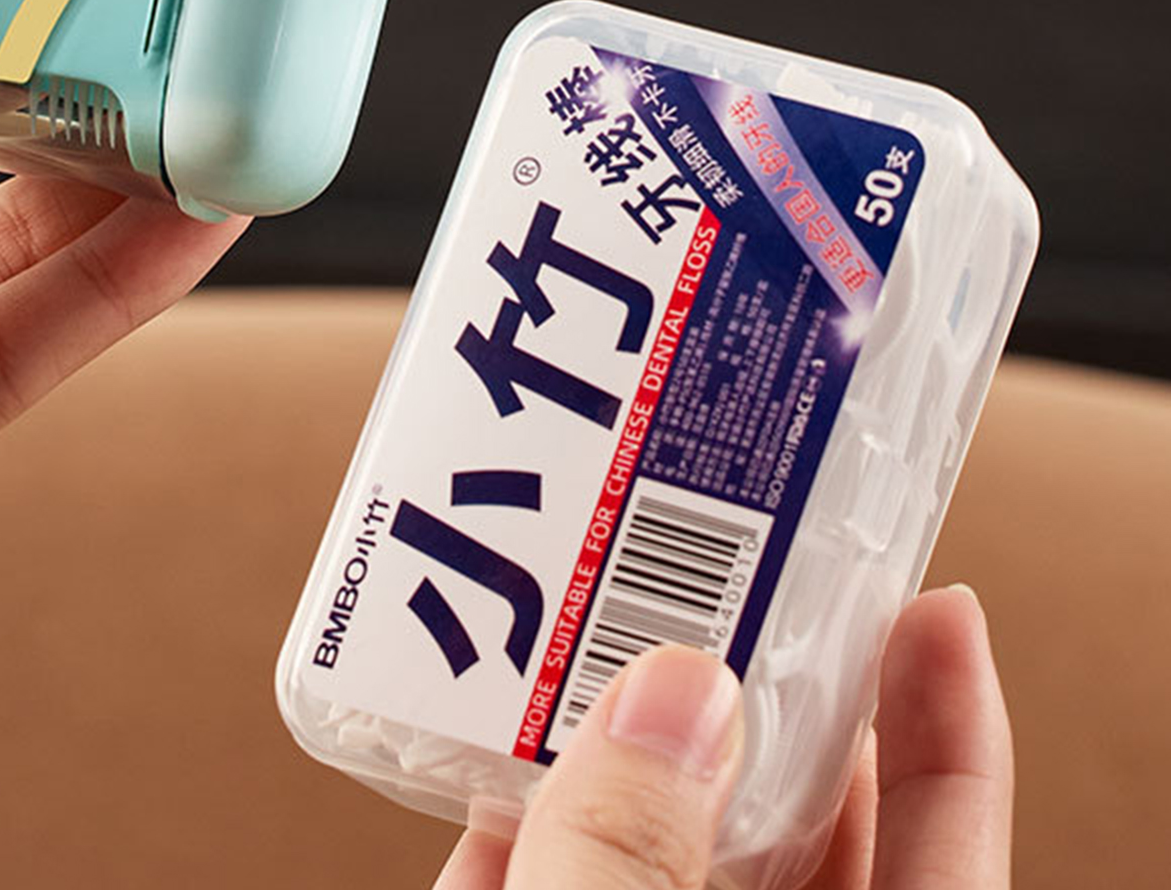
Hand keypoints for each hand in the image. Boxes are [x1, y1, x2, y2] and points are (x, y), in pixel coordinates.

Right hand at [434, 586, 1012, 889]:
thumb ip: (631, 861)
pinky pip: (553, 889)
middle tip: (711, 564)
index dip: (949, 718)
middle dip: (742, 689)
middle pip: (788, 817)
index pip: (942, 844)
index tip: (927, 598)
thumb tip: (670, 693)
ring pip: (657, 850)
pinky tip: (473, 765)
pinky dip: (516, 838)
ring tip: (573, 628)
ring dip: (608, 749)